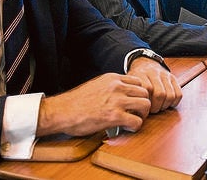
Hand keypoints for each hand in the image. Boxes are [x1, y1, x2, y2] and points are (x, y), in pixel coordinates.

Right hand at [36, 73, 150, 136]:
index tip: (134, 102)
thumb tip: (122, 95)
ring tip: (134, 120)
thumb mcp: (96, 85)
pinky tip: (127, 128)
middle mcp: (117, 87)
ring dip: (142, 114)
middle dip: (143, 104)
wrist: (60, 112)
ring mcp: (117, 101)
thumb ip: (111, 87)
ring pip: (145, 105)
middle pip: (145, 92)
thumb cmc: (75, 102)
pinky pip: (137, 121)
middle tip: (137, 113)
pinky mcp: (114, 116)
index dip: (139, 93)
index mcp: (112, 78)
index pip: (138, 82)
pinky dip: (135, 126)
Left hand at [128, 57, 182, 112]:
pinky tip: (166, 103)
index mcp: (141, 74)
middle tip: (151, 110)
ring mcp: (165, 75)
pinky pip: (178, 94)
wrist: (144, 63)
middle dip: (156, 107)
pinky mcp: (173, 78)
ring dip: (164, 105)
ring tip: (158, 107)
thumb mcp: (128, 85)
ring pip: (170, 95)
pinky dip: (173, 103)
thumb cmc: (135, 80)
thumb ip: (129, 97)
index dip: (146, 103)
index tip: (142, 109)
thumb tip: (130, 114)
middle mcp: (154, 73)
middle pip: (160, 94)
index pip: (147, 90)